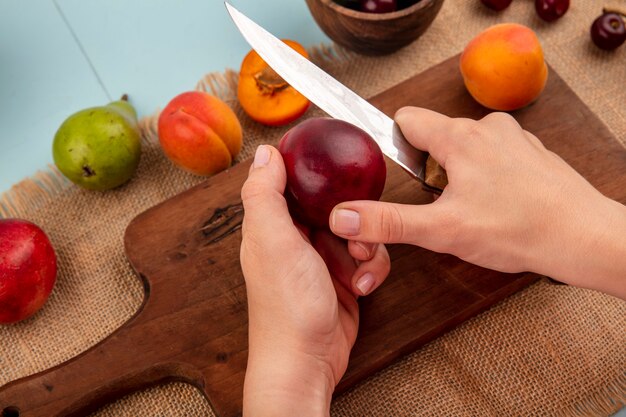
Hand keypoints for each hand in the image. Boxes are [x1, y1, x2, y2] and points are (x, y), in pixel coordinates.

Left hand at [240, 145, 389, 416]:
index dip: (315, 171)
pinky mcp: (345, 278)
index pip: (293, 182)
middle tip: (353, 229)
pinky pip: (369, 258)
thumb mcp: (273, 241)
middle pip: (334, 203)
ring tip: (359, 264)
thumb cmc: (286, 306)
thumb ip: (264, 194)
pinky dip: (372, 269)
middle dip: (353, 213)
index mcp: (273, 225)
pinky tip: (363, 286)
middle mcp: (297, 239)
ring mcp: (322, 260)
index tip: (336, 163)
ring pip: (358, 228)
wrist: (308, 360)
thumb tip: (264, 152)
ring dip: (367, 244)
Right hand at [329, 107, 625, 298]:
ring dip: (458, 175)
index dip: (394, 145)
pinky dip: (486, 176)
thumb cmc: (519, 230)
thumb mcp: (442, 230)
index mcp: (460, 137)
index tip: (398, 172)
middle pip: (435, 137)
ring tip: (473, 208)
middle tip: (442, 205)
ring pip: (465, 147)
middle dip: (430, 170)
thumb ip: (388, 222)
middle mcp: (488, 127)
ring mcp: (513, 137)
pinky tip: (498, 206)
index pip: (407, 120)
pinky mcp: (531, 152)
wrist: (583, 238)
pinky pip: (492, 155)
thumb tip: (344, 218)